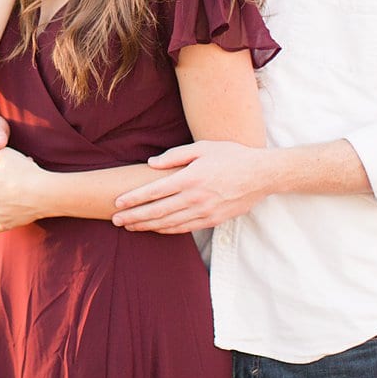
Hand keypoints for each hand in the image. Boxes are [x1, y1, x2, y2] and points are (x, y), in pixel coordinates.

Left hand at [111, 141, 271, 233]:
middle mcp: (195, 197)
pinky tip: (155, 229)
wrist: (261, 175)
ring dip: (147, 226)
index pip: (154, 191)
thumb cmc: (230, 156)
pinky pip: (184, 228)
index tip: (117, 203)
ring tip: (130, 227)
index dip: (133, 199)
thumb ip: (174, 156)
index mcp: (189, 178)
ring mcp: (204, 211)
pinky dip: (167, 230)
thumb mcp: (202, 147)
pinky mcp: (212, 220)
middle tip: (115, 220)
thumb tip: (151, 165)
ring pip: (169, 223)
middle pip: (157, 211)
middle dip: (134, 216)